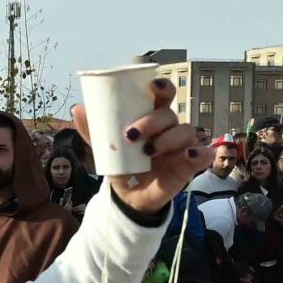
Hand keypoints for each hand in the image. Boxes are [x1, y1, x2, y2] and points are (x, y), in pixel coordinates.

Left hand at [71, 77, 207, 217]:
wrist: (129, 196)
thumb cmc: (123, 165)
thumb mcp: (106, 149)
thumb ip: (94, 131)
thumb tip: (79, 108)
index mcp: (152, 118)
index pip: (162, 96)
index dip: (162, 87)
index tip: (152, 86)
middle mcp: (169, 129)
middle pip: (169, 114)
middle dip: (152, 120)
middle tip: (130, 134)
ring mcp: (181, 145)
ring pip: (184, 131)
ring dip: (167, 139)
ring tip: (148, 152)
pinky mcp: (190, 164)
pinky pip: (203, 154)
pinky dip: (200, 153)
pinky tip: (190, 154)